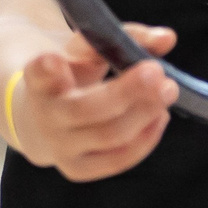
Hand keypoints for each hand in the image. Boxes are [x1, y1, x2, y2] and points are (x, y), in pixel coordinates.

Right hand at [9, 24, 179, 181]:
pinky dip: (146, 138)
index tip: (53, 59)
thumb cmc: (72, 74)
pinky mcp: (78, 169)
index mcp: (40, 79)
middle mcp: (45, 116)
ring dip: (145, 113)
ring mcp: (60, 147)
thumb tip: (167, 38)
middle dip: (126, 92)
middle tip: (156, 71)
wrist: (44, 116)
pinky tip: (160, 116)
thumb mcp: (89, 49)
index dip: (45, 69)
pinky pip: (118, 160)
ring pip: (109, 136)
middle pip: (86, 109)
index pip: (38, 75)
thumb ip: (127, 37)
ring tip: (168, 90)